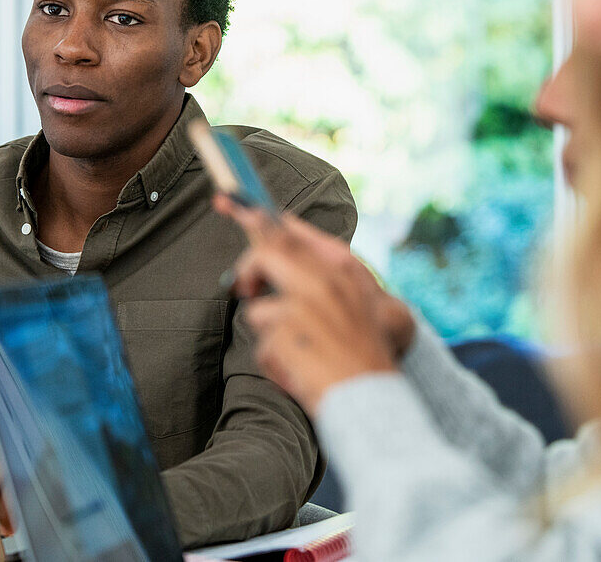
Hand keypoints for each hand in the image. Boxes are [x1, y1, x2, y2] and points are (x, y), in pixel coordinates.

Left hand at [216, 196, 405, 414]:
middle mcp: (323, 280)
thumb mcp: (351, 307)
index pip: (291, 232)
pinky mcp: (285, 333)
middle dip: (248, 269)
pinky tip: (300, 373)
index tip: (226, 201)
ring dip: (271, 335)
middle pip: (266, 253)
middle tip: (244, 287)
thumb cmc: (361, 355)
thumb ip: (319, 277)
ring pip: (258, 309)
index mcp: (343, 271)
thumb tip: (279, 245)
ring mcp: (303, 305)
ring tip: (301, 354)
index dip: (255, 215)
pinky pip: (262, 347)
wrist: (374, 399)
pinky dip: (275, 364)